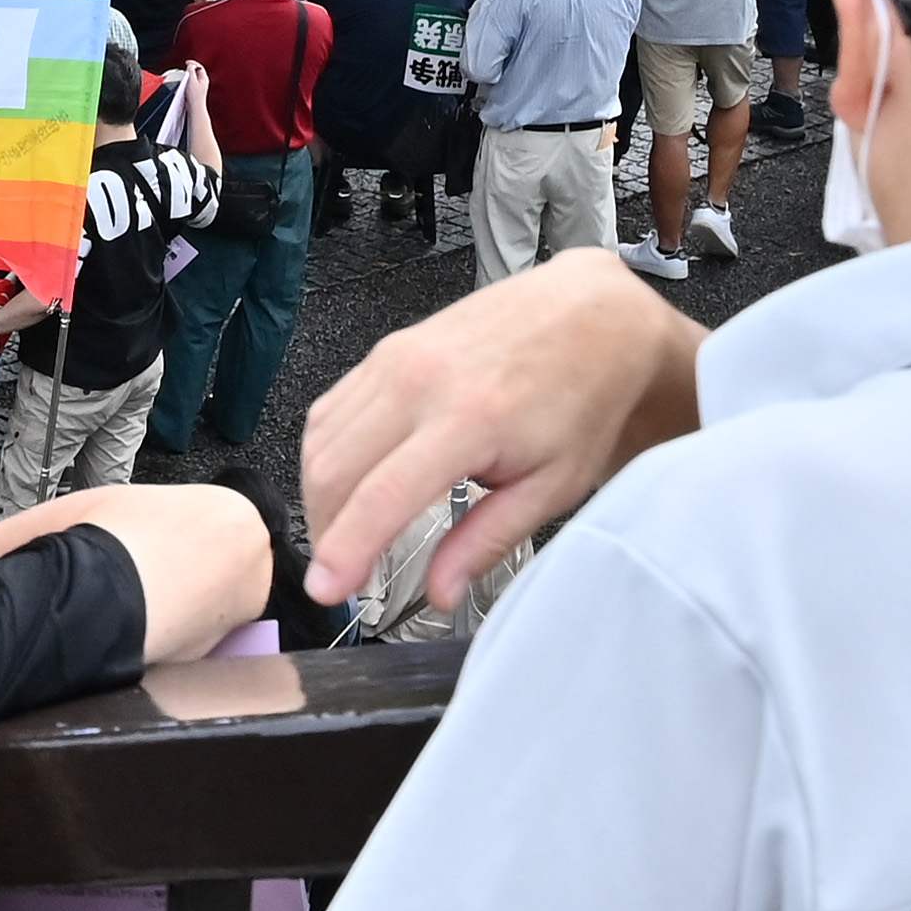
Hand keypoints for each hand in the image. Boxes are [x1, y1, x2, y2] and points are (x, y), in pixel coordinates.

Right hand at [297, 248, 705, 613]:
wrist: (589, 315)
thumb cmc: (581, 400)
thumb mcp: (554, 484)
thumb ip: (488, 539)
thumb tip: (440, 595)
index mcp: (469, 420)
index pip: (382, 496)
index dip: (345, 550)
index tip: (324, 591)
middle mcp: (418, 382)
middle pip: (334, 470)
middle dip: (326, 532)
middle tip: (343, 576)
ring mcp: (394, 359)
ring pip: (321, 441)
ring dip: (321, 497)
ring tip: (346, 536)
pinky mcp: (385, 350)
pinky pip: (330, 410)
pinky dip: (326, 456)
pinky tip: (349, 484)